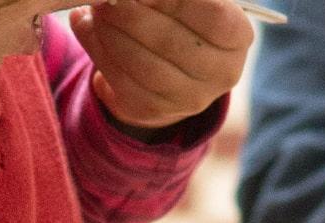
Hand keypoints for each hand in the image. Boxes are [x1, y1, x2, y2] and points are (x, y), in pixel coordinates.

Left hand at [70, 0, 252, 133]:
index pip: (212, 15)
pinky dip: (99, 50)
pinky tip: (87, 27)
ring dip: (110, 32)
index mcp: (237, 37)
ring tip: (95, 9)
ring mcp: (190, 98)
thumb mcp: (186, 2)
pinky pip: (122, 82)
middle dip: (130, 13)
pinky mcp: (156, 109)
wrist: (173, 65)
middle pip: (171, 41)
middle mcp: (221, 72)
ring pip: (144, 66)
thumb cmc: (181, 16)